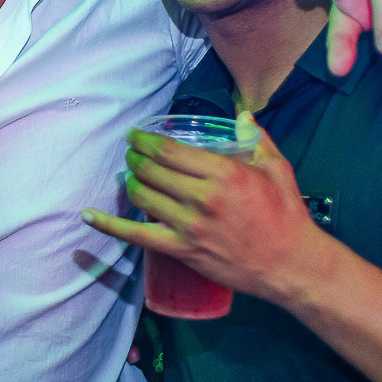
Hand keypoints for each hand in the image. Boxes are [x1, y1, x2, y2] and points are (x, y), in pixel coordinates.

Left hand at [81, 114, 341, 305]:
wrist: (292, 265)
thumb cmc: (287, 216)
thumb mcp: (278, 169)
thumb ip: (256, 139)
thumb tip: (242, 115)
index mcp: (224, 173)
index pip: (169, 150)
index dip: (146, 140)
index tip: (136, 136)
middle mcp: (203, 198)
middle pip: (151, 170)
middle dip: (135, 157)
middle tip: (131, 153)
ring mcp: (190, 226)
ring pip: (143, 197)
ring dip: (130, 182)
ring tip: (129, 174)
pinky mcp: (182, 250)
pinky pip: (136, 236)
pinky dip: (109, 225)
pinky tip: (89, 216)